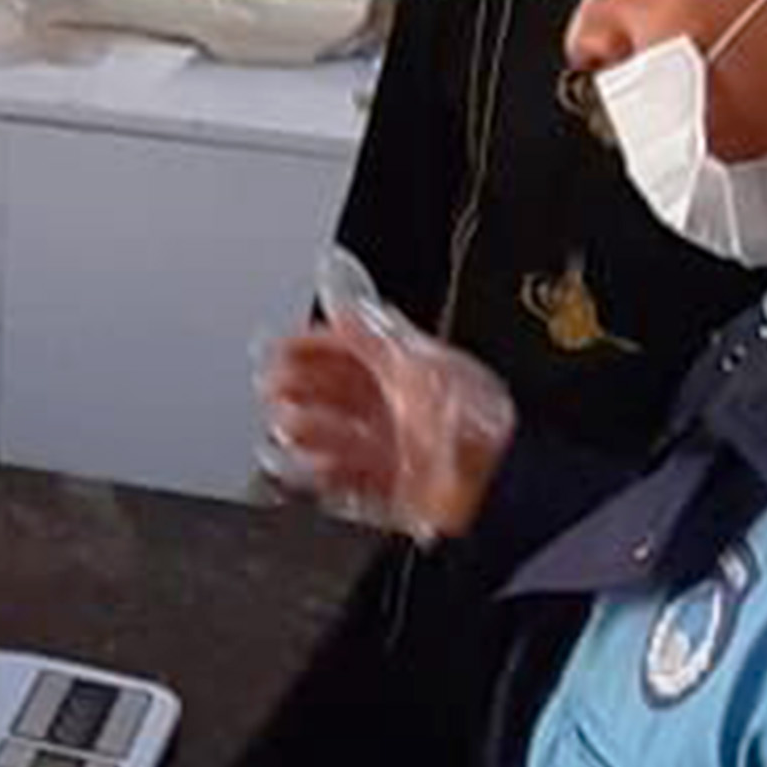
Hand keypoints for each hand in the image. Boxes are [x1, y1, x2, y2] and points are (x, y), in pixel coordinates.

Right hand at [254, 250, 510, 542]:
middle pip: (337, 391)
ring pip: (336, 434)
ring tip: (288, 425)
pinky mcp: (394, 487)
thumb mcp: (416, 362)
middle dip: (301, 386)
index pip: (353, 348)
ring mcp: (397, 447)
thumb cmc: (473, 422)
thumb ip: (369, 328)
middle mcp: (403, 406)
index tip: (279, 349)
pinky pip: (347, 478)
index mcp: (412, 368)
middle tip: (272, 386)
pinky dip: (324, 472)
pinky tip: (312, 465)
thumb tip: (338, 279)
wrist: (494, 487)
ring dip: (307, 428)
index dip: (313, 345)